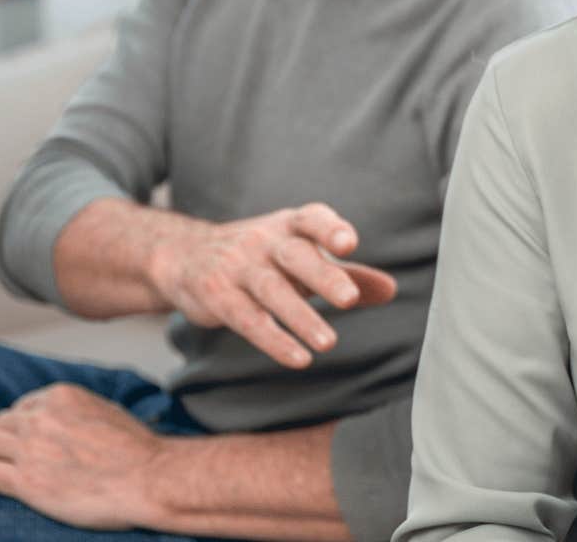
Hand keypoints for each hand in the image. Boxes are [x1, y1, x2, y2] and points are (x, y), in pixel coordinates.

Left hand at [0, 382, 165, 528]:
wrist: (148, 477)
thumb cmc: (139, 451)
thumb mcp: (109, 413)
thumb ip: (81, 413)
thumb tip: (75, 421)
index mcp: (61, 396)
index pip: (25, 405)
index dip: (15, 419)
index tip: (10, 429)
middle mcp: (39, 417)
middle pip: (3, 423)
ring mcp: (29, 450)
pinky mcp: (24, 481)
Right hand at [146, 202, 398, 368]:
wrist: (185, 256)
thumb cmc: (261, 257)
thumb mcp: (301, 257)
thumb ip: (347, 273)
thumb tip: (391, 290)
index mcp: (289, 226)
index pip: (311, 219)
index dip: (329, 228)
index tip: (348, 243)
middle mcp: (262, 240)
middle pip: (295, 255)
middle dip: (322, 274)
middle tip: (350, 298)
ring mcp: (236, 266)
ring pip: (271, 290)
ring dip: (300, 317)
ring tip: (329, 343)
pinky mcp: (216, 294)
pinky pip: (246, 318)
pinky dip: (272, 339)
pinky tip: (298, 358)